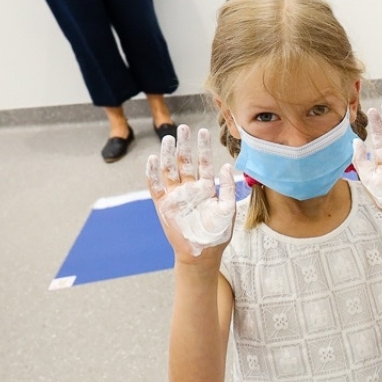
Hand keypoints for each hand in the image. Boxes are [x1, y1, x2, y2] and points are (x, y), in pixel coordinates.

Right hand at [146, 124, 236, 261]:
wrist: (201, 254)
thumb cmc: (217, 234)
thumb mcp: (228, 209)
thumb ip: (228, 188)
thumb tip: (226, 166)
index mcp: (206, 189)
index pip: (204, 163)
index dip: (203, 148)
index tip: (203, 131)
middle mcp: (190, 189)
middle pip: (185, 162)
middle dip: (185, 145)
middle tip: (184, 128)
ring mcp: (175, 196)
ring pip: (169, 170)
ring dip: (169, 154)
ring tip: (169, 139)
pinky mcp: (163, 205)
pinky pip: (155, 186)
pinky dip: (153, 173)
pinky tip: (153, 159)